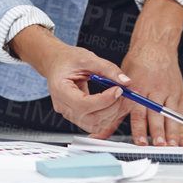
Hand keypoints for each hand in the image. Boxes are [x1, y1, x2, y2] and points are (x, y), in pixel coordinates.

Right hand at [13, 28, 131, 137]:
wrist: (57, 63)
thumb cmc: (67, 59)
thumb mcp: (88, 58)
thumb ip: (107, 69)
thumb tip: (126, 81)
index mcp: (60, 89)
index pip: (83, 104)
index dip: (104, 100)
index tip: (118, 90)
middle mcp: (63, 106)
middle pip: (91, 118)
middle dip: (112, 108)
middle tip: (125, 93)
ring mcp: (69, 113)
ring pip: (94, 125)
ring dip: (112, 114)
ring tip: (122, 98)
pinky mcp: (76, 116)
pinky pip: (94, 123)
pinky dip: (107, 116)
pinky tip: (114, 103)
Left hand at [121, 0, 182, 145]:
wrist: (156, 45)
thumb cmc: (137, 64)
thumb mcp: (123, 82)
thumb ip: (116, 110)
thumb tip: (102, 131)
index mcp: (138, 87)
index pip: (139, 112)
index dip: (140, 128)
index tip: (141, 142)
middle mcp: (155, 89)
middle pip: (156, 115)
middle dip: (158, 133)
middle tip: (159, 146)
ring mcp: (169, 91)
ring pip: (171, 116)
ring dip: (172, 133)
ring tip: (172, 147)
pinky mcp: (179, 93)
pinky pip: (181, 114)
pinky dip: (182, 128)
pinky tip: (182, 140)